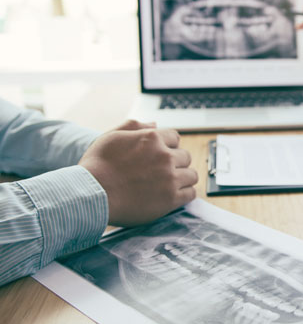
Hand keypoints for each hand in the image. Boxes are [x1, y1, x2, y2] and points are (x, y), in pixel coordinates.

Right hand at [79, 120, 197, 226]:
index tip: (160, 156)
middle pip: (185, 156)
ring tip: (170, 184)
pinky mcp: (170, 199)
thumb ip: (134, 127)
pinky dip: (184, 194)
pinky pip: (190, 193)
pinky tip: (174, 196)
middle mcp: (164, 156)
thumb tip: (155, 124)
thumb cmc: (96, 166)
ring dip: (183, 178)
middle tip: (162, 172)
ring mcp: (169, 178)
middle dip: (176, 163)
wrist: (90, 195)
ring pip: (191, 175)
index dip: (168, 147)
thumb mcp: (111, 137)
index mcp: (152, 138)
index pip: (175, 138)